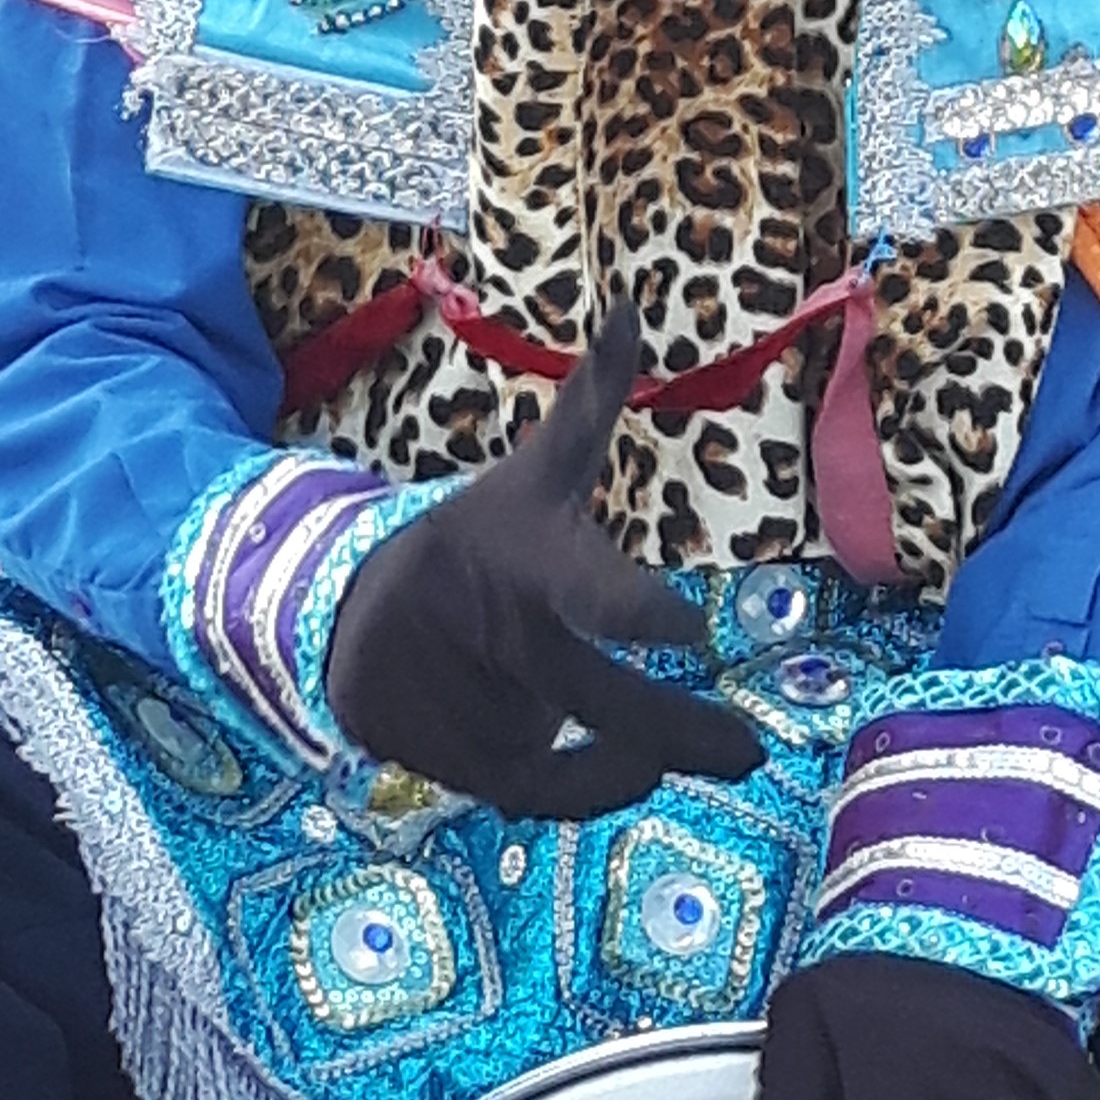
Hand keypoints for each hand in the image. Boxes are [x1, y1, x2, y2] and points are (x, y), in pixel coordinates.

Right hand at [324, 302, 762, 819]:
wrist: (351, 604)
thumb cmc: (477, 540)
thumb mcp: (533, 476)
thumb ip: (589, 408)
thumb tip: (631, 306)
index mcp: (529, 558)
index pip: (595, 589)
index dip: (641, 611)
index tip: (691, 628)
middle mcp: (496, 630)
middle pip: (596, 693)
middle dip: (676, 731)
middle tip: (748, 753)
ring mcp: (462, 699)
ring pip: (569, 756)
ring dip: (617, 756)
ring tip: (659, 746)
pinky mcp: (439, 756)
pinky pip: (529, 793)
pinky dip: (574, 789)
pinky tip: (613, 771)